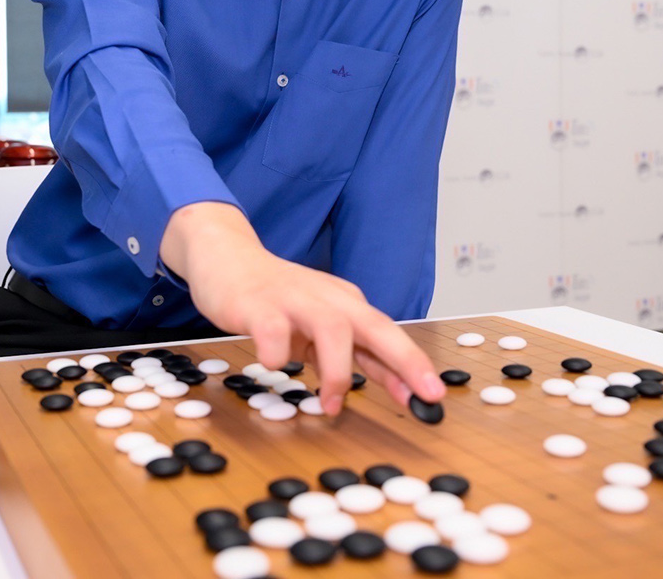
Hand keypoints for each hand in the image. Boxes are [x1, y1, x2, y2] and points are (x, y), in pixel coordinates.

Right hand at [160, 201, 444, 415]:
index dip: (412, 365)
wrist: (228, 259)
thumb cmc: (280, 300)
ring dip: (337, 370)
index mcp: (346, 306)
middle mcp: (327, 300)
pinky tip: (273, 364)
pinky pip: (273, 330)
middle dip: (404, 359)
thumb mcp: (324, 329)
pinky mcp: (258, 305)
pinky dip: (276, 351)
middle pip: (374, 326)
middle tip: (421, 394)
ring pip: (331, 328)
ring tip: (331, 402)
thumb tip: (403, 389)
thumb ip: (360, 358)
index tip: (433, 397)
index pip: (388, 335)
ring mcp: (294, 300)